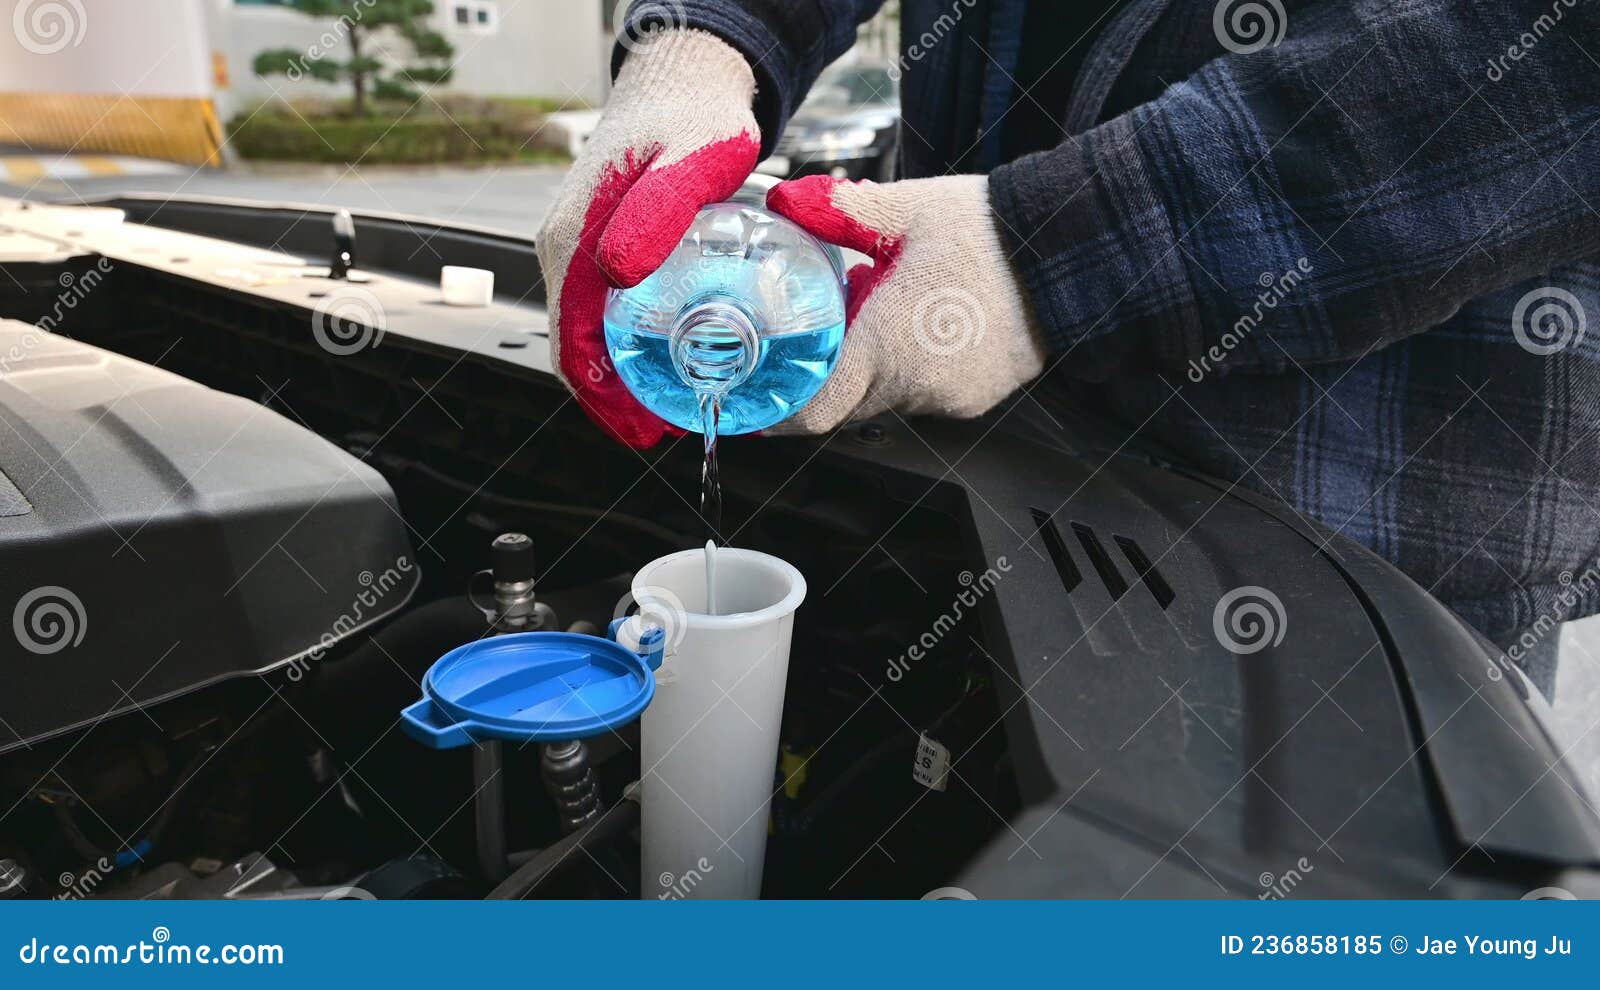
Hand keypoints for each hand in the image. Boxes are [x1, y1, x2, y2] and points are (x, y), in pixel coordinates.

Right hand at [535, 30, 758, 447]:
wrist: (684, 79)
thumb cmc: (693, 114)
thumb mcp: (692, 159)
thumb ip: (660, 210)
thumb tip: (615, 273)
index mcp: (574, 240)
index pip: (572, 345)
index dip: (606, 400)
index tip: (644, 433)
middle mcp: (565, 249)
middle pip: (576, 349)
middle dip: (615, 402)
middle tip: (665, 432)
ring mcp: (579, 249)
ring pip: (588, 335)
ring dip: (622, 379)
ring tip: (670, 409)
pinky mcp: (600, 246)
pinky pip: (602, 312)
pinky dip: (627, 348)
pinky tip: (666, 361)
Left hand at [764, 174, 1047, 433]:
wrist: (1068, 249)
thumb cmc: (991, 232)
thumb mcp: (902, 210)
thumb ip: (834, 210)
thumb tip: (785, 202)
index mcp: (884, 346)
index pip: (814, 410)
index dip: (778, 413)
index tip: (757, 403)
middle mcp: (915, 385)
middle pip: (846, 403)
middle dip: (827, 375)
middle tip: (821, 335)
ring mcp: (949, 398)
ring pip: (886, 399)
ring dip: (872, 369)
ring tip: (881, 315)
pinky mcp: (976, 398)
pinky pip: (924, 395)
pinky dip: (910, 370)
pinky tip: (923, 325)